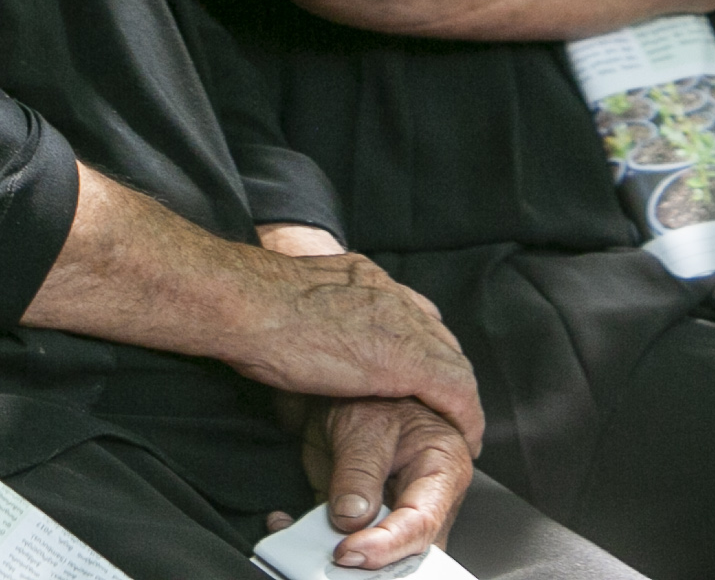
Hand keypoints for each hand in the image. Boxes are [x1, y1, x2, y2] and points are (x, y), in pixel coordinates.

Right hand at [220, 241, 482, 436]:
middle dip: (447, 372)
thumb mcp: (288, 298)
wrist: (248, 304)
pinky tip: (467, 438)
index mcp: (362, 277)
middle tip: (448, 406)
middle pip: (439, 336)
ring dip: (461, 399)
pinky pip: (455, 391)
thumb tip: (296, 337)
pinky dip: (466, 416)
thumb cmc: (250, 306)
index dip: (422, 344)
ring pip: (454, 364)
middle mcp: (389, 294)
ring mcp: (401, 324)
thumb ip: (309, 312)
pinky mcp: (405, 360)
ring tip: (463, 428)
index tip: (420, 371)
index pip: (411, 311)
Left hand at [285, 398, 478, 570]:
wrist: (340, 388)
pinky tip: (285, 525)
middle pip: (405, 549)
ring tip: (303, 541)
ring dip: (336, 551)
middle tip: (336, 557)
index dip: (388, 544)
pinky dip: (309, 538)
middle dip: (372, 560)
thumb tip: (352, 517)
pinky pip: (339, 538)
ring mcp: (388, 510)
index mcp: (441, 471)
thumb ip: (360, 472)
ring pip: (373, 553)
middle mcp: (421, 498)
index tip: (351, 550)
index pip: (421, 521)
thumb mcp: (365, 425)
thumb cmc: (372, 396)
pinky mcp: (357, 514)